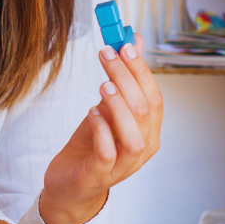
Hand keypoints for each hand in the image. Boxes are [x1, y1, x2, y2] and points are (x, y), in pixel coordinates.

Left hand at [40, 33, 163, 223]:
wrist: (70, 183)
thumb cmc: (92, 144)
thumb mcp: (106, 107)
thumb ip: (121, 79)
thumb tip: (132, 40)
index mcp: (149, 131)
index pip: (154, 97)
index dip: (141, 70)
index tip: (124, 45)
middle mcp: (143, 149)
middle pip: (144, 110)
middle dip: (126, 78)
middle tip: (107, 55)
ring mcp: (124, 165)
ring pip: (133, 136)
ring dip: (119, 106)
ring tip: (102, 85)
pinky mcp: (101, 175)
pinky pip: (107, 152)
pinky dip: (101, 129)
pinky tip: (91, 111)